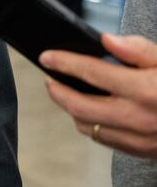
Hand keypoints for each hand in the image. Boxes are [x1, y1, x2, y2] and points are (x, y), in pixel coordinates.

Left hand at [40, 34, 156, 157]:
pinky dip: (90, 125)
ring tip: (65, 92)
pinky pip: (105, 140)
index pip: (91, 72)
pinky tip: (89, 112)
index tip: (46, 56)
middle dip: (57, 90)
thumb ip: (139, 49)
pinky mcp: (142, 150)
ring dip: (70, 109)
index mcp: (145, 89)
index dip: (63, 62)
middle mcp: (138, 116)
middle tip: (50, 77)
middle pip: (79, 105)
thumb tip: (107, 40)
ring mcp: (139, 137)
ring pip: (87, 126)